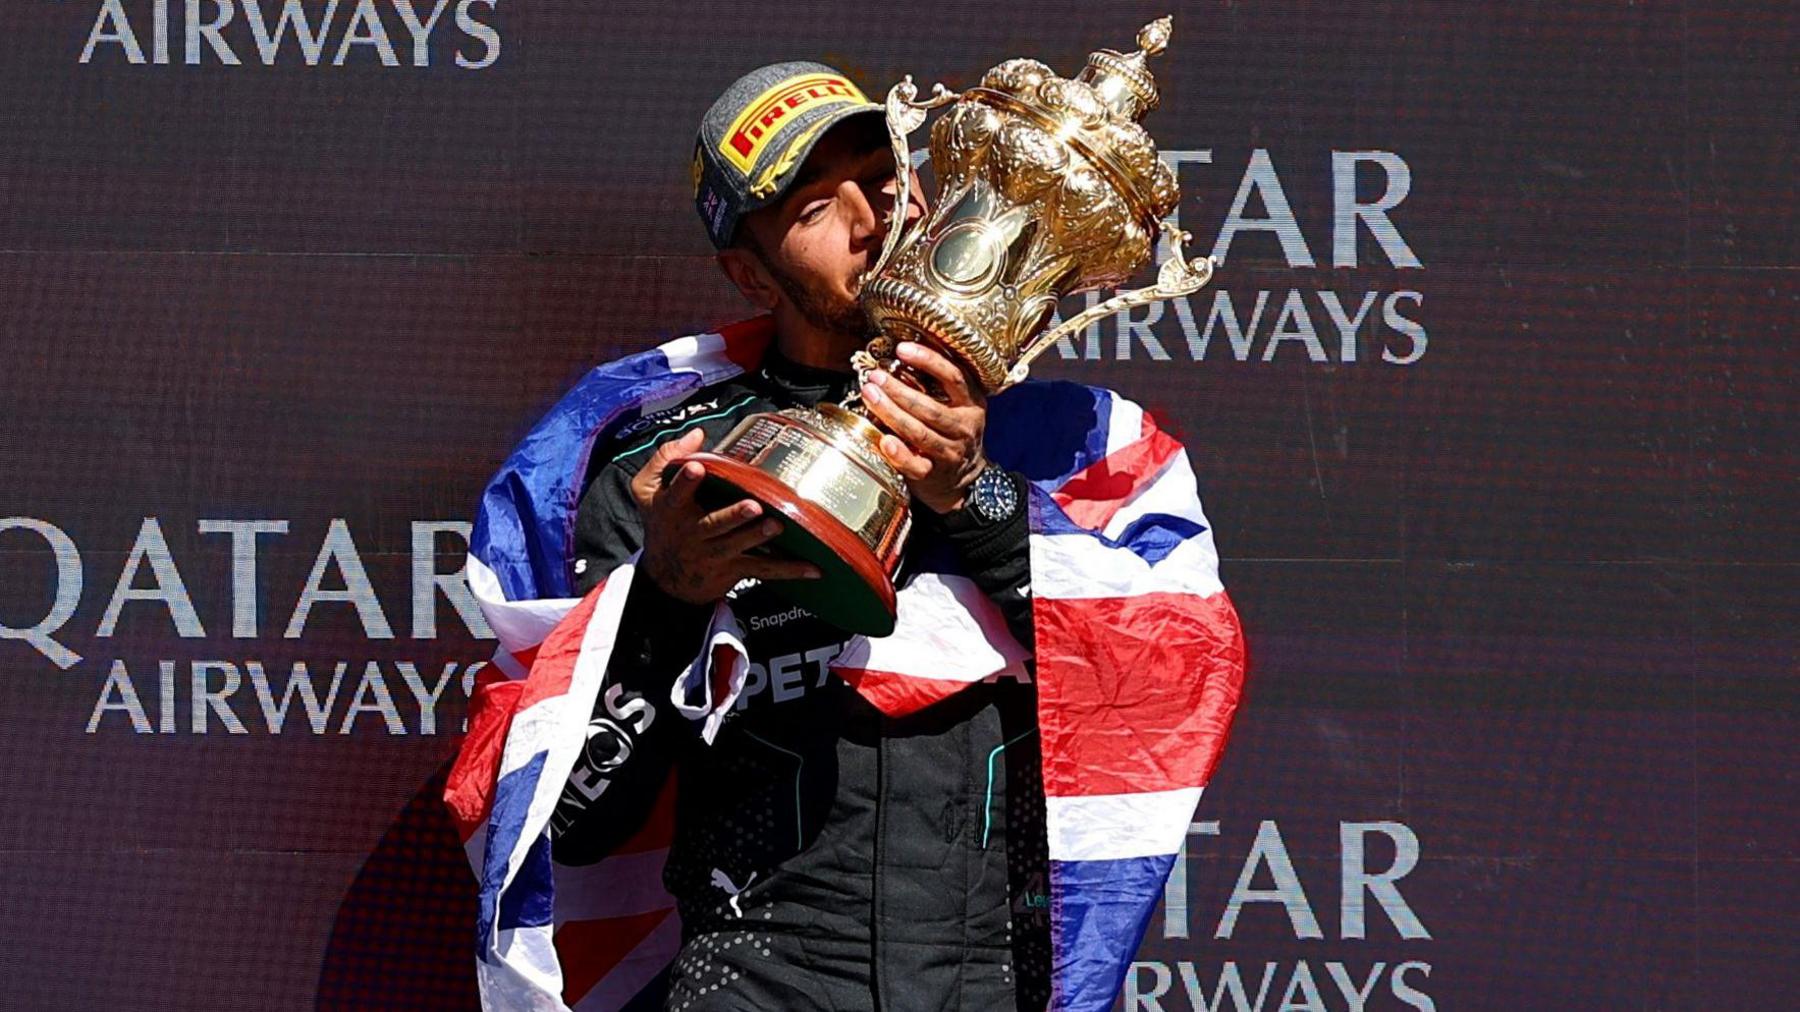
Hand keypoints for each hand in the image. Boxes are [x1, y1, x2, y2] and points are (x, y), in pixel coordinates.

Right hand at [631, 428, 821, 604]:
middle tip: (753, 506)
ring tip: (777, 526)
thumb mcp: (647, 491)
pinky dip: (789, 570)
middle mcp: (694, 533)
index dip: (686, 482)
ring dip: (758, 537)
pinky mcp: (735, 569)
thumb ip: (666, 459)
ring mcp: (715, 553)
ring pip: (739, 546)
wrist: (667, 578)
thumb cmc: (663, 523)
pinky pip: (763, 570)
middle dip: (733, 516)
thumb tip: (697, 434)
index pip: (677, 494)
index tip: (697, 467)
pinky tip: (813, 568)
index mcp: (673, 510)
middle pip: (714, 524)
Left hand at [858, 341, 987, 513]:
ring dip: (892, 414)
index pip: (954, 377)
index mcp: (971, 404)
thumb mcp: (956, 405)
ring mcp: (951, 453)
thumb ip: (937, 384)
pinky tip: (884, 441)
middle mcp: (964, 428)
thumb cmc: (950, 432)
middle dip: (899, 391)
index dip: (929, 361)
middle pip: (931, 408)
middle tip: (875, 377)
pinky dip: (899, 454)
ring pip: (920, 434)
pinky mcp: (935, 474)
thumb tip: (901, 353)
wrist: (961, 478)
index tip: (902, 349)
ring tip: (870, 396)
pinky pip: (916, 465)